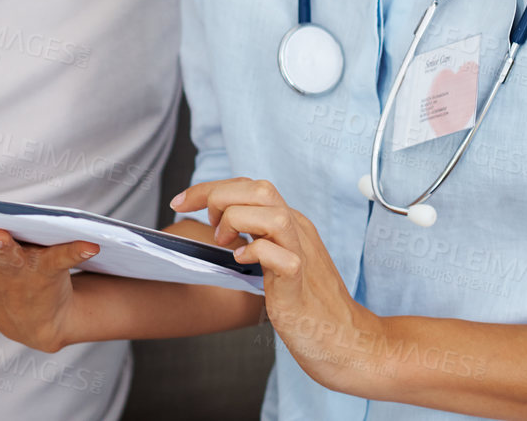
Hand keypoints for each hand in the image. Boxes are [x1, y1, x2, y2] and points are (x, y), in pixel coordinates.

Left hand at [171, 177, 384, 395]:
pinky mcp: (299, 281)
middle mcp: (297, 231)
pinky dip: (254, 252)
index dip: (209, 188)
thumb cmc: (307, 307)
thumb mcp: (278, 262)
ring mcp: (302, 254)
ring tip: (225, 241)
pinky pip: (279, 254)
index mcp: (290, 223)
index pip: (249, 186)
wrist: (346, 341)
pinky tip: (241, 261)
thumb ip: (258, 240)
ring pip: (271, 212)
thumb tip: (220, 228)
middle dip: (217, 195)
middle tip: (203, 222)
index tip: (179, 201)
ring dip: (237, 220)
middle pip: (258, 188)